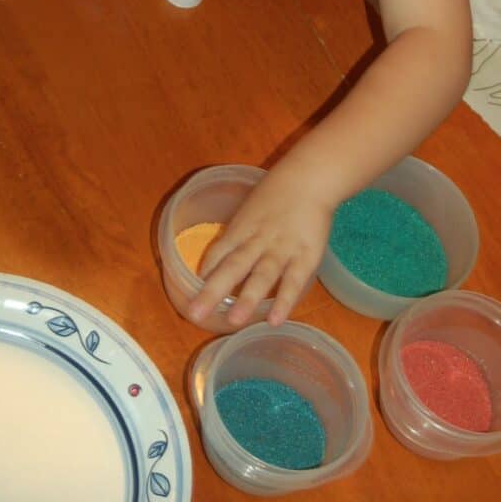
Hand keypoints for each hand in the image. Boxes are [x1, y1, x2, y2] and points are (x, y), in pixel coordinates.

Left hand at [187, 174, 332, 327]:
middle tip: (194, 314)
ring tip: (233, 322)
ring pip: (262, 276)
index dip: (204, 274)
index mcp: (241, 228)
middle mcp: (257, 240)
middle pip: (232, 266)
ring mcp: (282, 249)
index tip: (190, 296)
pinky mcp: (306, 256)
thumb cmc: (277, 193)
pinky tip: (275, 320)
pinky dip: (284, 300)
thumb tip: (221, 259)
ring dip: (247, 298)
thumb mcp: (251, 210)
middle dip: (213, 292)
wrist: (310, 178)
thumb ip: (239, 235)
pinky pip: (293, 281)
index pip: (218, 252)